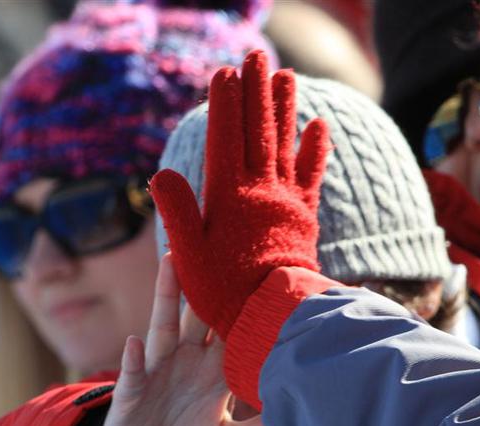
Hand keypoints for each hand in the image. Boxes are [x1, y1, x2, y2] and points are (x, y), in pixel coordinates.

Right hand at [101, 254, 273, 425]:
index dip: (248, 308)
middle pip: (200, 315)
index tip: (266, 276)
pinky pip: (133, 371)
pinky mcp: (132, 388)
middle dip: (210, 284)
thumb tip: (291, 424)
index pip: (235, 332)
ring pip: (163, 325)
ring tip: (171, 262)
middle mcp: (188, 359)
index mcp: (215, 370)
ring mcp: (158, 368)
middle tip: (223, 246)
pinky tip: (133, 344)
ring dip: (166, 295)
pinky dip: (133, 359)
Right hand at [151, 49, 329, 339]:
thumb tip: (161, 174)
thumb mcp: (188, 255)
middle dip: (256, 90)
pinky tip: (319, 126)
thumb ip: (177, 212)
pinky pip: (311, 175)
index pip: (225, 137)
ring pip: (285, 143)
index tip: (226, 73)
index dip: (225, 104)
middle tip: (258, 56)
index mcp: (228, 195)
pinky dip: (315, 149)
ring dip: (285, 108)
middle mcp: (260, 189)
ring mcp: (285, 200)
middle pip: (258, 129)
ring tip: (288, 76)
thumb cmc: (224, 291)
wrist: (274, 314)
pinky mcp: (303, 216)